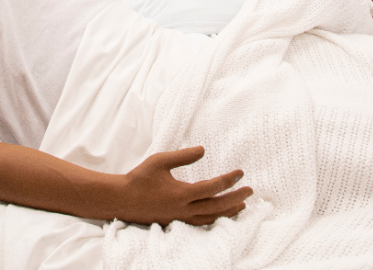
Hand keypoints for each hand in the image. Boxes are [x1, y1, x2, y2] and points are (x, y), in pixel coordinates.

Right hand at [117, 147, 250, 225]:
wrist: (122, 200)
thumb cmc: (140, 178)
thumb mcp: (160, 160)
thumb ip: (183, 156)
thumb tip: (203, 150)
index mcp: (181, 193)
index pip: (212, 188)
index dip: (229, 180)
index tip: (241, 172)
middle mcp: (184, 209)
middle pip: (217, 206)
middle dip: (236, 198)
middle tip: (250, 191)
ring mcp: (180, 218)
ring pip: (211, 218)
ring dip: (229, 211)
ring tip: (241, 205)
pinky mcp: (176, 222)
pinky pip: (201, 223)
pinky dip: (215, 219)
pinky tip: (219, 214)